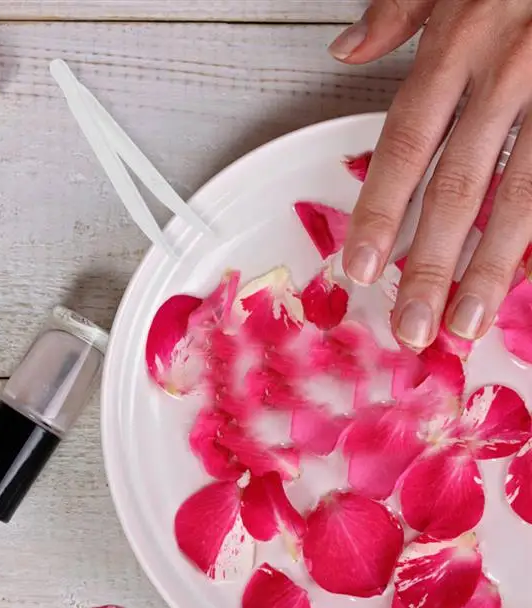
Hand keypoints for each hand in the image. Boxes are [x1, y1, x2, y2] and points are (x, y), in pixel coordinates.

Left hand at [329, 0, 531, 348]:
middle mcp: (508, 72)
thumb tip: (344, 52)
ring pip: (525, 192)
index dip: (381, 211)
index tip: (361, 270)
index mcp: (458, 43)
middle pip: (460, 186)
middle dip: (433, 263)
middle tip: (412, 326)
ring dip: (494, 265)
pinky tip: (528, 278)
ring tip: (468, 321)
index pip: (406, 145)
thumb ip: (399, 11)